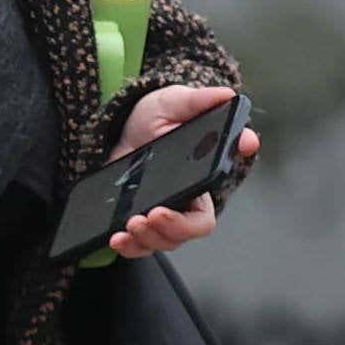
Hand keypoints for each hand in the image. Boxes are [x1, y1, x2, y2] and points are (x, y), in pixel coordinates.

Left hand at [104, 85, 259, 258]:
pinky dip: (128, 246)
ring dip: (143, 241)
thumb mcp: (177, 102)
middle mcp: (181, 204)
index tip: (161, 212)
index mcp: (198, 183)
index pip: (202, 218)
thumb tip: (230, 97)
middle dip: (161, 233)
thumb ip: (202, 101)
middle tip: (141, 219)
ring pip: (158, 243)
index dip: (186, 223)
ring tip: (125, 228)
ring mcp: (158, 212)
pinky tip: (114, 238)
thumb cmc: (158, 114)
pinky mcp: (136, 215)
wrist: (125, 122)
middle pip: (179, 237)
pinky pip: (137, 243)